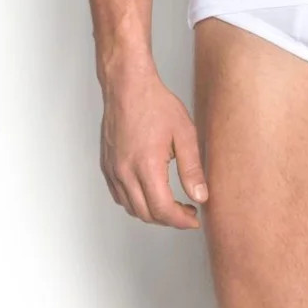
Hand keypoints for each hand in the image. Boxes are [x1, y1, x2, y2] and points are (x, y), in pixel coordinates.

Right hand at [100, 63, 208, 226]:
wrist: (128, 86)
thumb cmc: (155, 104)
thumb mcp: (185, 134)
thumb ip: (192, 169)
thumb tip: (200, 196)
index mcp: (146, 166)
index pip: (163, 209)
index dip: (181, 221)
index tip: (194, 219)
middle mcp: (125, 172)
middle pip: (146, 214)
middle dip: (169, 220)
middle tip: (188, 213)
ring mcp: (113, 170)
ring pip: (131, 208)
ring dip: (152, 213)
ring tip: (172, 204)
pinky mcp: (107, 165)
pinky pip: (119, 196)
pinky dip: (136, 203)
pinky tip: (150, 194)